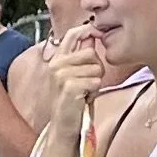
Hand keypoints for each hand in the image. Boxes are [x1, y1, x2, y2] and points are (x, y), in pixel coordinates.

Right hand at [47, 23, 105, 140]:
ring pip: (96, 68)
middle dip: (97, 68)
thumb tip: (93, 35)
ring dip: (96, 81)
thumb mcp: (76, 74)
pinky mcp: (69, 86)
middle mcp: (56, 64)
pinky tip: (84, 98)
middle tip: (88, 83)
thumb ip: (82, 55)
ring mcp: (61, 75)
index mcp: (57, 59)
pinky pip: (95, 81)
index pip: (73, 34)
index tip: (99, 34)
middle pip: (91, 53)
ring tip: (85, 92)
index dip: (89, 30)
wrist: (64, 125)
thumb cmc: (73, 101)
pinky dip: (94, 91)